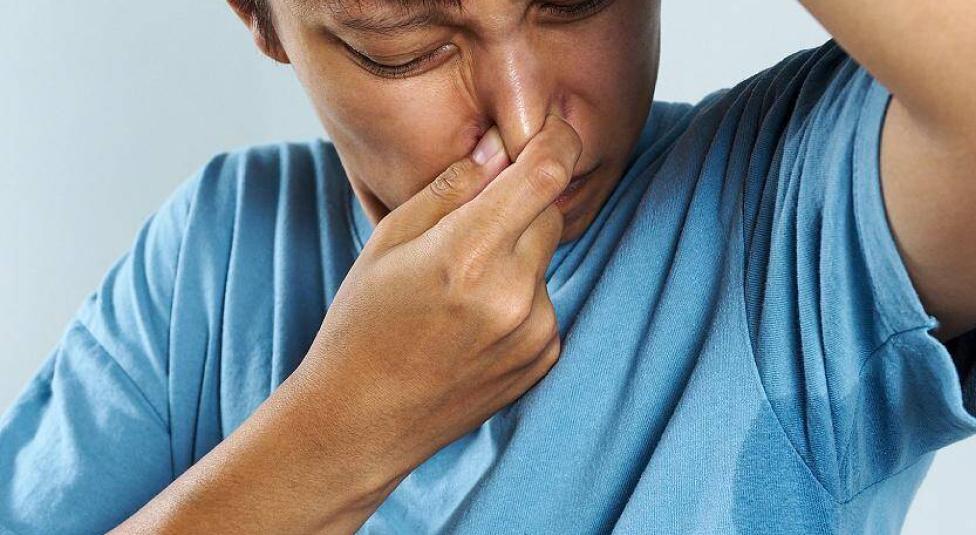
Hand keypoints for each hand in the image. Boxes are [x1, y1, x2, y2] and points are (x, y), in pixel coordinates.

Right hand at [296, 113, 582, 481]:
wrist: (362, 419)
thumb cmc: (362, 322)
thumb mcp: (390, 239)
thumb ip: (452, 187)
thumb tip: (499, 145)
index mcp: (468, 255)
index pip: (545, 177)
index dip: (555, 142)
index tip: (552, 129)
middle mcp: (513, 295)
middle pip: (549, 215)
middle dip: (520, 207)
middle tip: (469, 230)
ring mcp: (534, 332)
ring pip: (544, 260)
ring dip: (516, 258)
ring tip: (458, 292)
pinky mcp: (544, 358)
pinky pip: (544, 302)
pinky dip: (519, 298)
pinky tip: (472, 324)